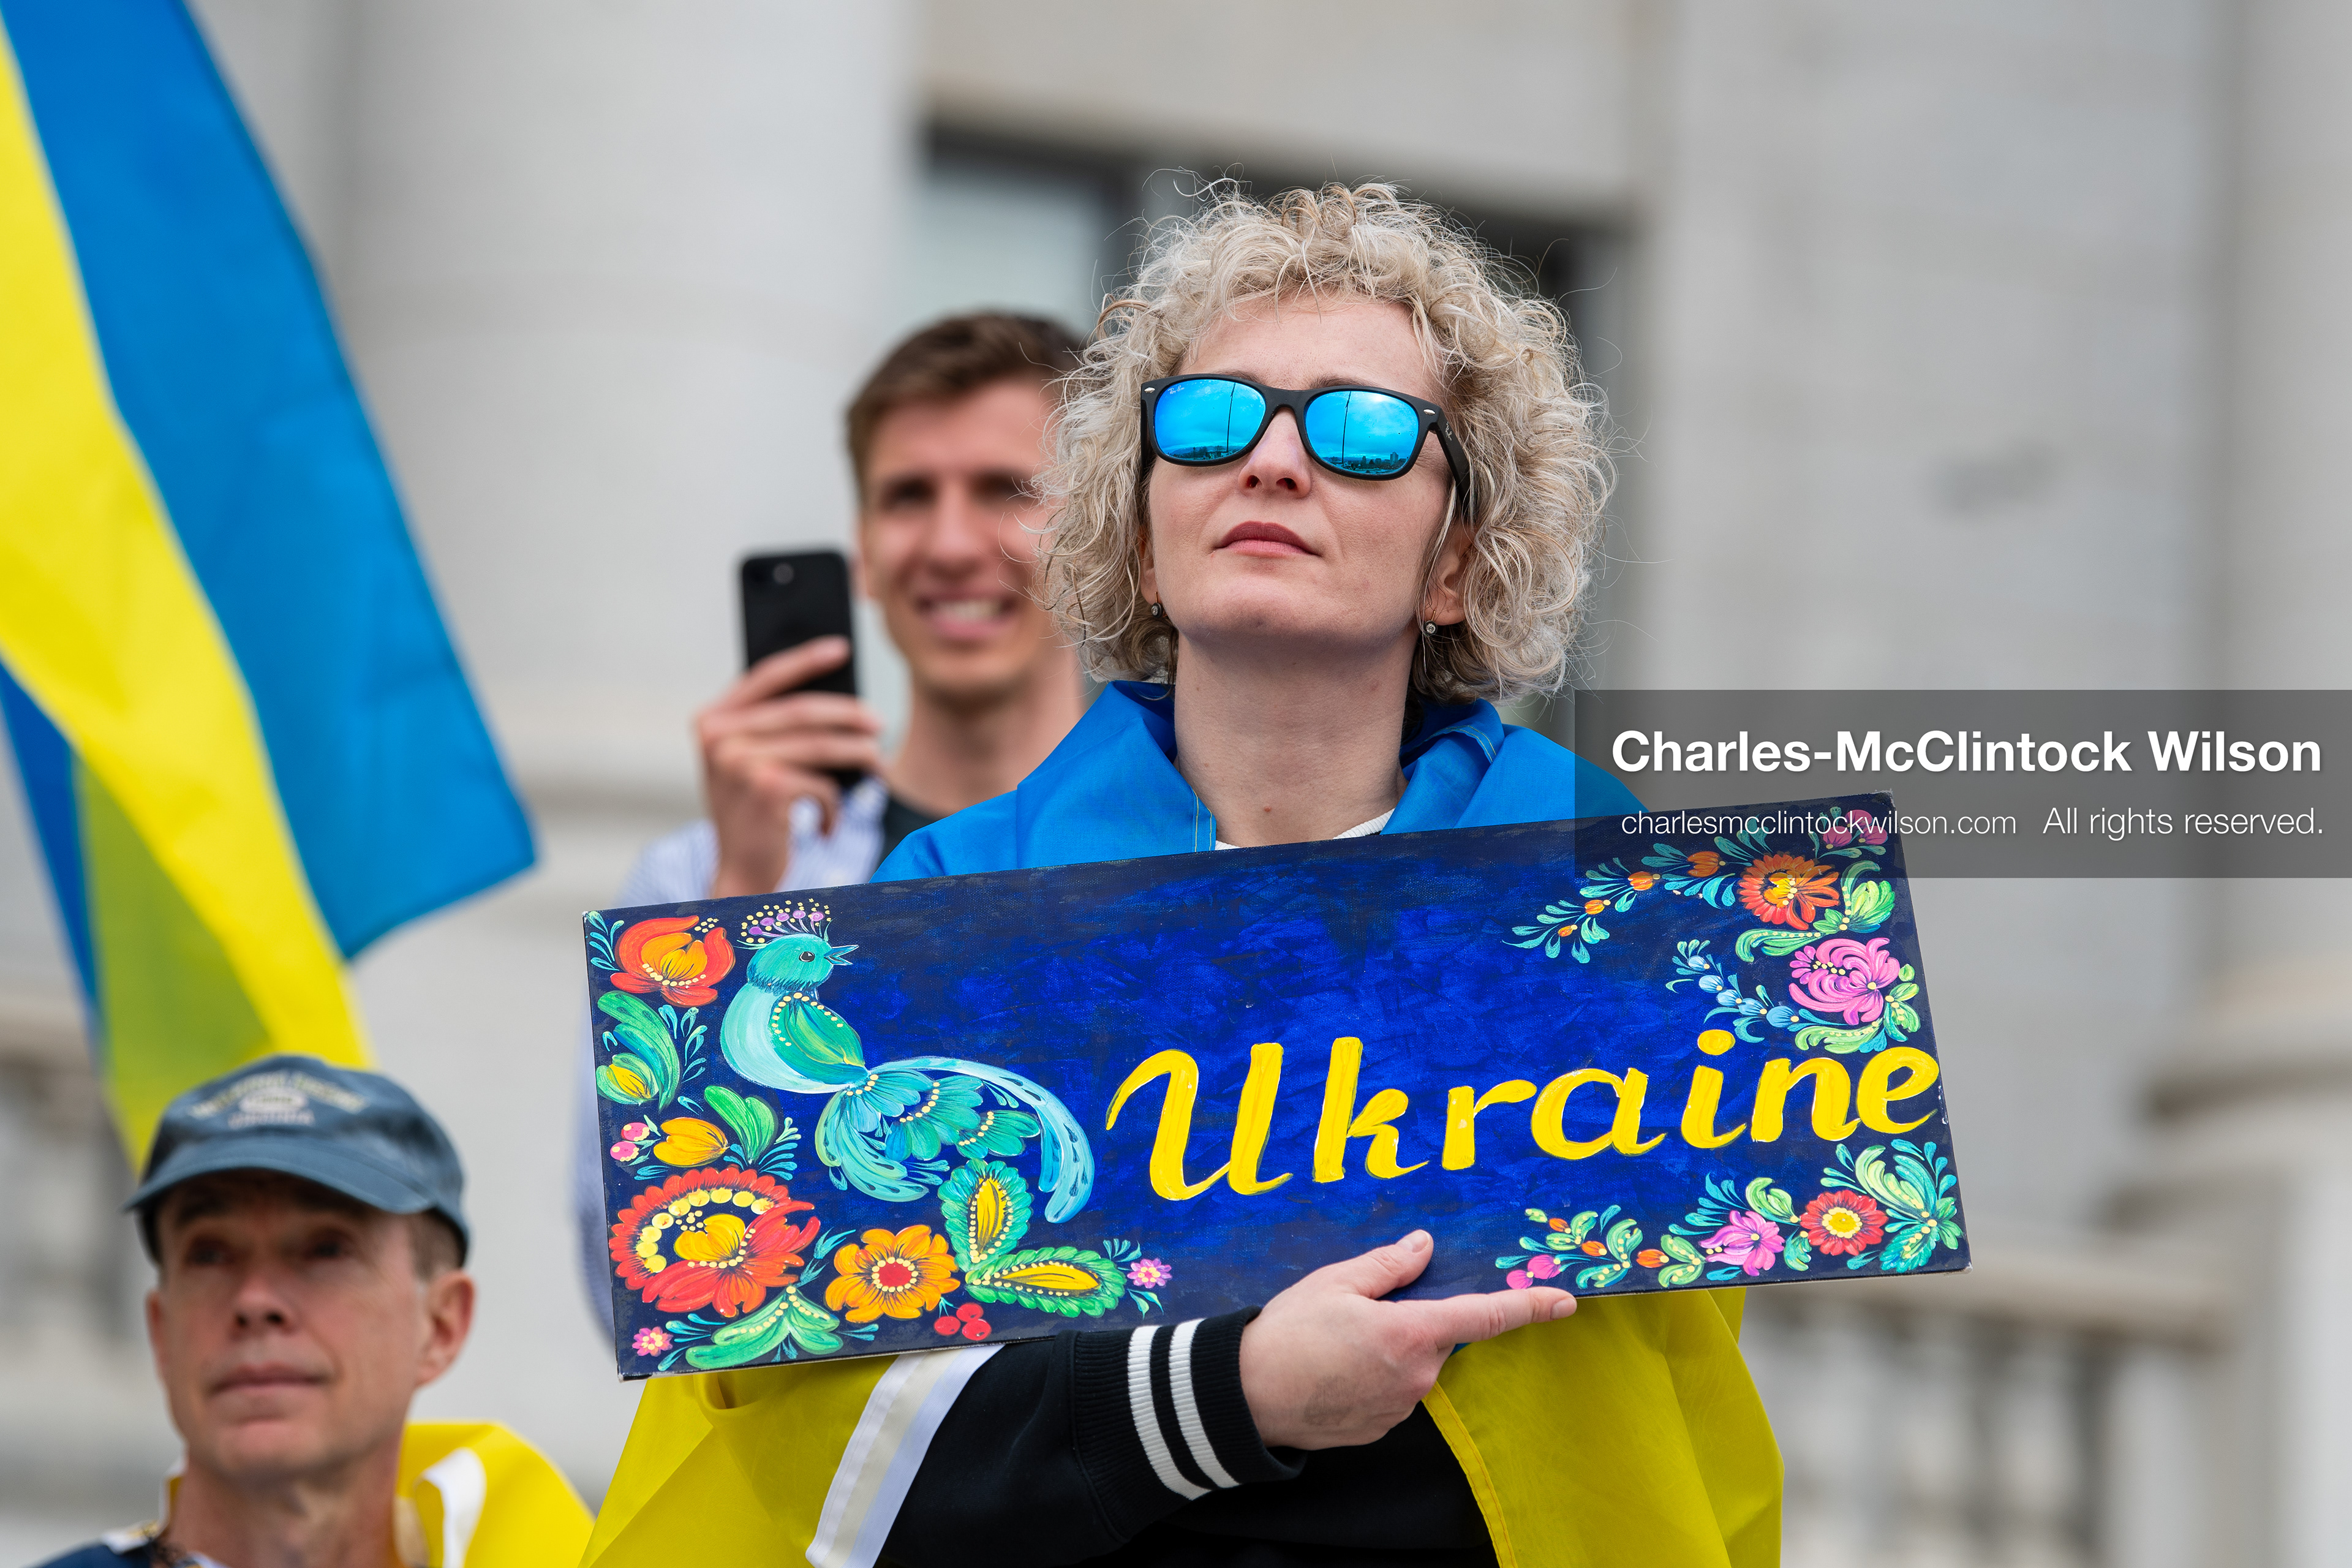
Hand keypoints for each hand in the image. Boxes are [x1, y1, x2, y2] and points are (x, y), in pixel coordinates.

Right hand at [696, 638, 886, 896]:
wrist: (739, 873)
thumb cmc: (754, 814)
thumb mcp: (753, 762)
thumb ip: (777, 727)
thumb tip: (841, 698)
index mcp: (710, 721)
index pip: (765, 676)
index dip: (806, 660)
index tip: (842, 648)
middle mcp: (718, 737)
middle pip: (803, 710)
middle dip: (849, 715)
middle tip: (879, 724)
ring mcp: (739, 761)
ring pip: (821, 746)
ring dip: (859, 756)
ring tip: (877, 766)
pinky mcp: (767, 788)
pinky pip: (822, 783)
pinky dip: (835, 805)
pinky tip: (829, 823)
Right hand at [1237, 1230, 1573, 1450]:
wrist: (1247, 1397)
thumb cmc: (1288, 1333)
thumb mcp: (1336, 1282)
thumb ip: (1389, 1264)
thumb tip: (1424, 1245)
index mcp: (1412, 1334)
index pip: (1484, 1316)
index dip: (1529, 1307)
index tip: (1565, 1301)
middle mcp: (1417, 1376)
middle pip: (1439, 1337)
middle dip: (1414, 1318)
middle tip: (1362, 1309)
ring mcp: (1400, 1406)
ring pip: (1415, 1364)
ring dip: (1392, 1347)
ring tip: (1337, 1340)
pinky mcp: (1381, 1427)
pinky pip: (1394, 1390)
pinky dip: (1375, 1374)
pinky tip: (1335, 1366)